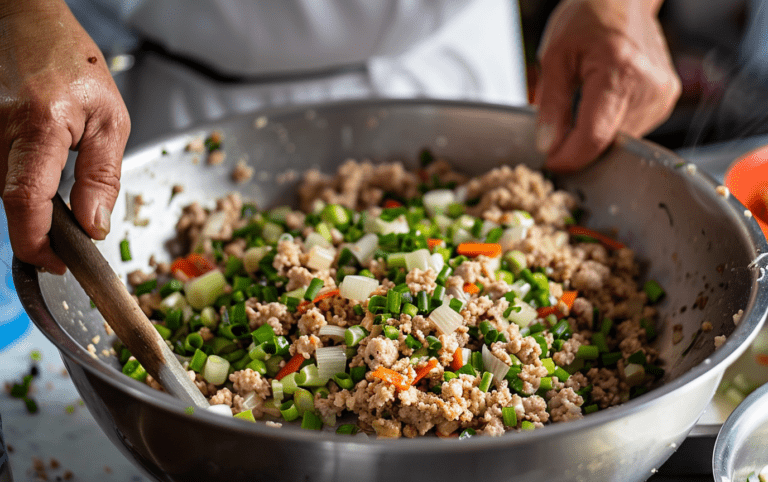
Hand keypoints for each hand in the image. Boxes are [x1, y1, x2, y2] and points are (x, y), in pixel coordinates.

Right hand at [0, 0, 129, 273]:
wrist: (26, 24)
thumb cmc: (73, 65)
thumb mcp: (110, 120)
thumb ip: (103, 176)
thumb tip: (95, 225)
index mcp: (38, 127)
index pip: (25, 200)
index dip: (37, 243)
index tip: (57, 264)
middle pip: (12, 202)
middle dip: (43, 229)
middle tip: (73, 238)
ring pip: (4, 191)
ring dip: (33, 205)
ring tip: (62, 193)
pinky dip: (22, 186)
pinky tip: (40, 175)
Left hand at [534, 0, 680, 171]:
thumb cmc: (590, 16)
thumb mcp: (555, 56)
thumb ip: (551, 105)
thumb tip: (548, 145)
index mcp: (619, 72)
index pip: (594, 136)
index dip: (568, 157)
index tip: (550, 161)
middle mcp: (648, 87)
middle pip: (606, 142)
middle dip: (578, 144)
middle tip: (558, 127)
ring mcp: (661, 96)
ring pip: (618, 141)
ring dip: (594, 134)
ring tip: (584, 101)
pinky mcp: (665, 101)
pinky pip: (630, 130)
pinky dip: (609, 124)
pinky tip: (601, 101)